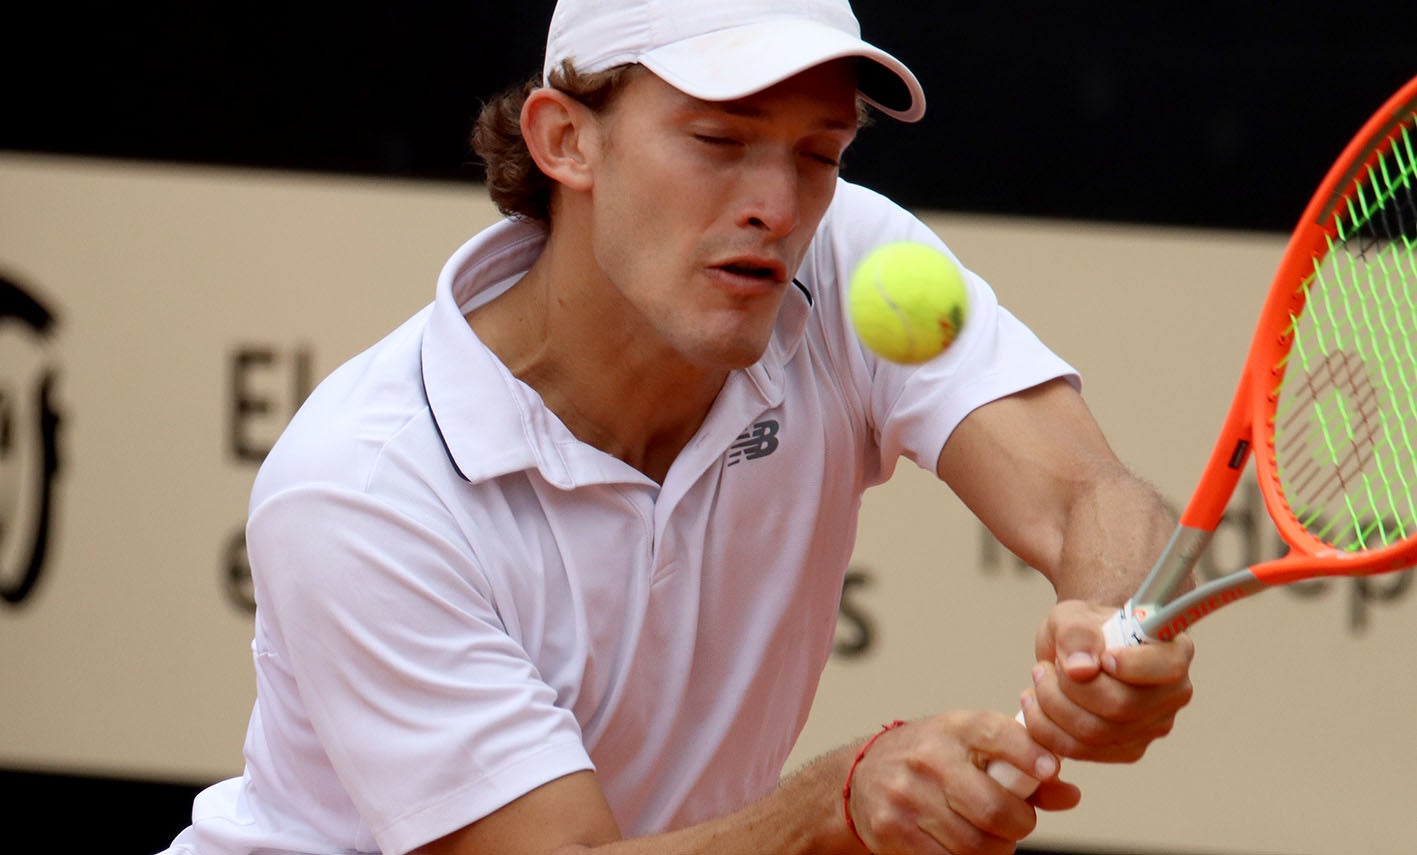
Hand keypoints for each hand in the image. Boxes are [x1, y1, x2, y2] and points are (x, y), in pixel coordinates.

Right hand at [844, 713, 1080, 853]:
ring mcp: (907, 796)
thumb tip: (1069, 794)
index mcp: (953, 729)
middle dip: (1019, 824)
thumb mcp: (971, 747)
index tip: (1049, 771)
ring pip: (974, 844)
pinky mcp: (893, 831)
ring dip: (996, 848)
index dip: (1028, 754)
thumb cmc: (929, 758)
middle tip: (1016, 822)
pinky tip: (963, 847)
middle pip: (993, 808)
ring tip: (991, 837)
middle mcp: (928, 758)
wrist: (862, 775)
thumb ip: (1022, 768)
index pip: (995, 733)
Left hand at [1021, 600, 1194, 762]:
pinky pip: (1081, 751)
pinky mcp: (1125, 750)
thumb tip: (1081, 669)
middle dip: (1069, 687)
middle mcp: (1171, 694)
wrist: (1075, 654)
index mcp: (1173, 651)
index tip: (1100, 657)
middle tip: (1043, 667)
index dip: (1131, 665)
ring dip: (1051, 707)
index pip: (1166, 667)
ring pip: (1096, 733)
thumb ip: (1077, 633)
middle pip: (1121, 705)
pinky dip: (1047, 730)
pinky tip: (1034, 705)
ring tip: (1038, 680)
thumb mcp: (1073, 616)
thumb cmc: (1082, 631)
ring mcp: (1152, 727)